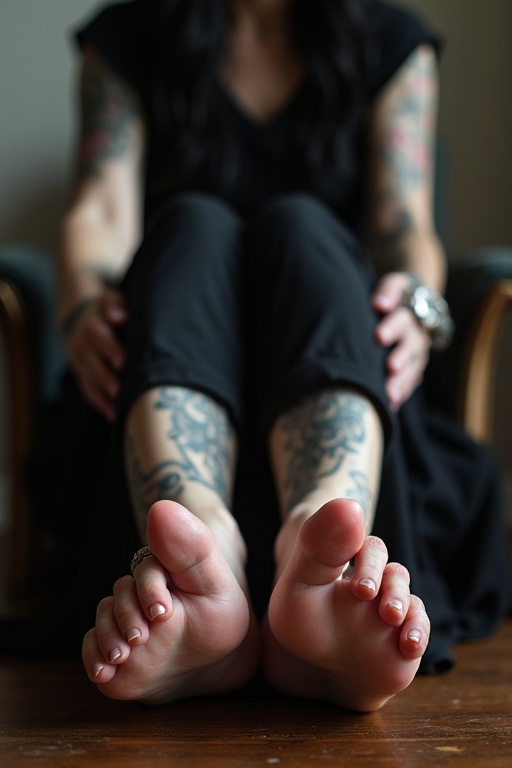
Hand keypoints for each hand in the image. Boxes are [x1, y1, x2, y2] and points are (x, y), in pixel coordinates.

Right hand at [64, 288, 128, 420]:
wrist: (81, 318)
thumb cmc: (107, 310)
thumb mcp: (110, 299)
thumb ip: (114, 305)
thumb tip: (120, 316)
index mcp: (90, 325)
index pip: (97, 335)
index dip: (109, 347)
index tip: (122, 360)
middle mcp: (81, 345)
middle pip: (90, 362)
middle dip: (104, 376)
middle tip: (119, 388)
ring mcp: (79, 362)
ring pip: (87, 379)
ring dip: (102, 394)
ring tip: (118, 406)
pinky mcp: (81, 374)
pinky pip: (88, 390)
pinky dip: (100, 404)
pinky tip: (114, 415)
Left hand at [372, 272, 430, 410]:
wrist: (417, 301)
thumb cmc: (396, 294)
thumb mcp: (395, 285)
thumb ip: (388, 291)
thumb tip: (380, 303)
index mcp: (411, 312)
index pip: (403, 317)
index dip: (393, 326)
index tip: (379, 336)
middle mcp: (418, 332)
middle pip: (411, 345)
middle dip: (401, 357)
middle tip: (390, 368)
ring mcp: (419, 350)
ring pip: (413, 366)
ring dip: (403, 380)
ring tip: (390, 394)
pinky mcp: (417, 363)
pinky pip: (413, 378)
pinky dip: (403, 390)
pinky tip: (393, 403)